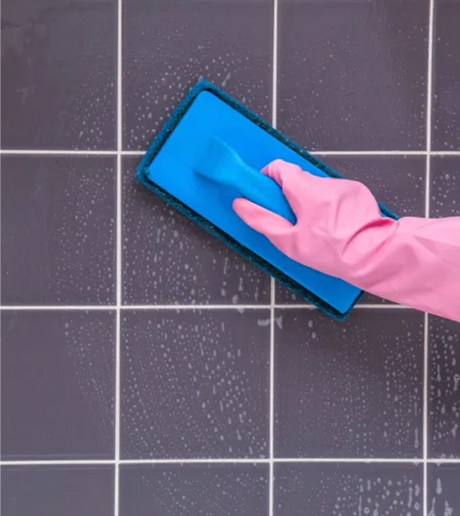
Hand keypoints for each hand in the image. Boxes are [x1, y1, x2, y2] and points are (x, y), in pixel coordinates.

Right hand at [232, 159, 393, 283]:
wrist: (375, 256)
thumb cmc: (331, 252)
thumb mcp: (289, 242)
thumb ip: (262, 220)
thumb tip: (240, 204)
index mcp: (306, 190)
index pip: (278, 167)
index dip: (267, 179)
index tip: (266, 197)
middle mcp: (325, 182)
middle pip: (297, 180)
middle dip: (290, 198)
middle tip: (292, 222)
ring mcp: (344, 186)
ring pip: (317, 189)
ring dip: (311, 204)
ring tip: (318, 230)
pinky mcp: (358, 193)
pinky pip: (335, 195)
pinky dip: (330, 207)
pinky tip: (336, 227)